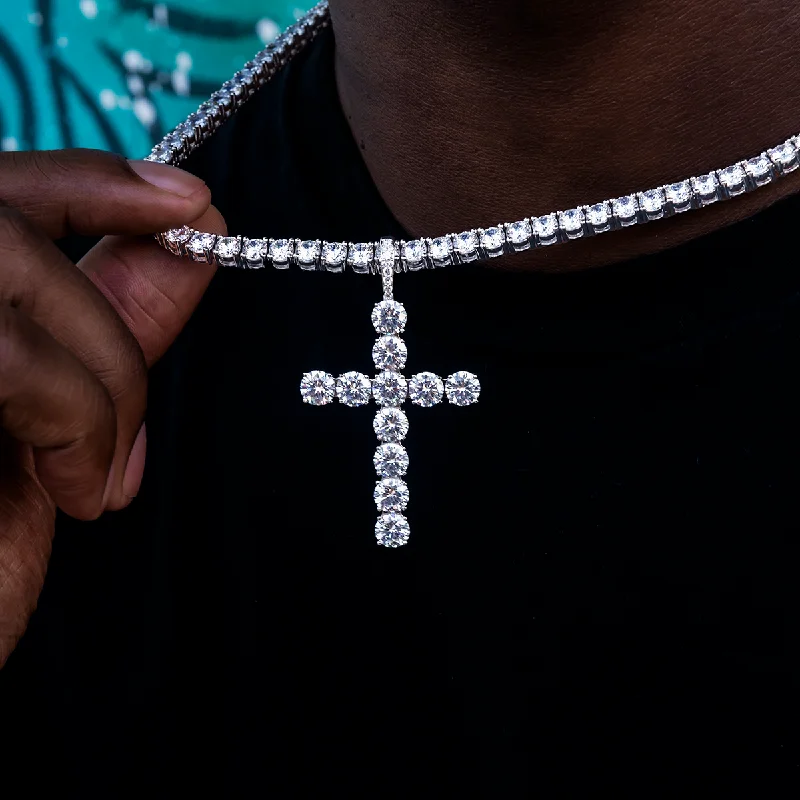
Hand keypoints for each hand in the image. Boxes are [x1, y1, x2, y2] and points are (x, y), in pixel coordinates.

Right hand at [0, 149, 225, 665]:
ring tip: (97, 486)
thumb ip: (104, 320)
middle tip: (128, 440)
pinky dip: (74, 421)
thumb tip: (193, 226)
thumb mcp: (46, 427)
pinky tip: (74, 499)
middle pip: (7, 225)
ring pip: (12, 274)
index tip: (192, 201)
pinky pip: (7, 354)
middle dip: (106, 325)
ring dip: (97, 383)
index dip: (94, 180)